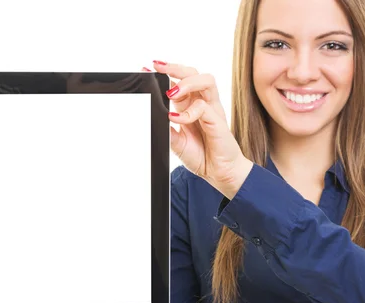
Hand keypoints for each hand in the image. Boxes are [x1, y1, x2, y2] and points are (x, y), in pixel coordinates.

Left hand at [152, 60, 252, 198]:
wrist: (218, 173)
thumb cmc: (201, 156)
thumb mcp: (176, 142)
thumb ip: (166, 129)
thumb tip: (154, 116)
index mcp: (190, 106)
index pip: (178, 81)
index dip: (164, 73)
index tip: (146, 68)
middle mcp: (202, 103)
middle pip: (193, 73)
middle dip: (175, 68)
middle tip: (157, 68)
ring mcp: (212, 110)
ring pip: (206, 80)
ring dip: (186, 82)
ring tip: (171, 93)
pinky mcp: (218, 120)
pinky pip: (204, 107)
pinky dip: (188, 112)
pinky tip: (177, 119)